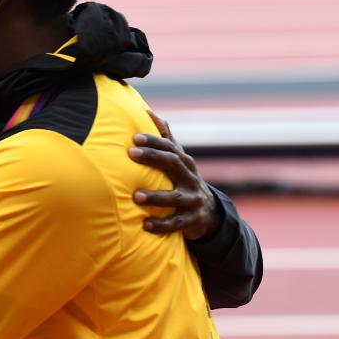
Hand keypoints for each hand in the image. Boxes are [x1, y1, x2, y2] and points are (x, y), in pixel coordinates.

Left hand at [128, 111, 220, 240]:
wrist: (208, 213)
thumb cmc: (184, 180)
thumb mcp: (179, 160)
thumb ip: (166, 138)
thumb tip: (150, 112)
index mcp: (184, 163)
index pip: (170, 147)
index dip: (154, 140)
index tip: (134, 136)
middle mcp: (190, 178)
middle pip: (173, 163)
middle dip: (152, 157)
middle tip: (130, 153)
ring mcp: (192, 199)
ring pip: (174, 197)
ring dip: (155, 196)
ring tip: (135, 196)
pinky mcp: (191, 220)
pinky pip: (176, 224)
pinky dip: (161, 225)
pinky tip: (145, 225)